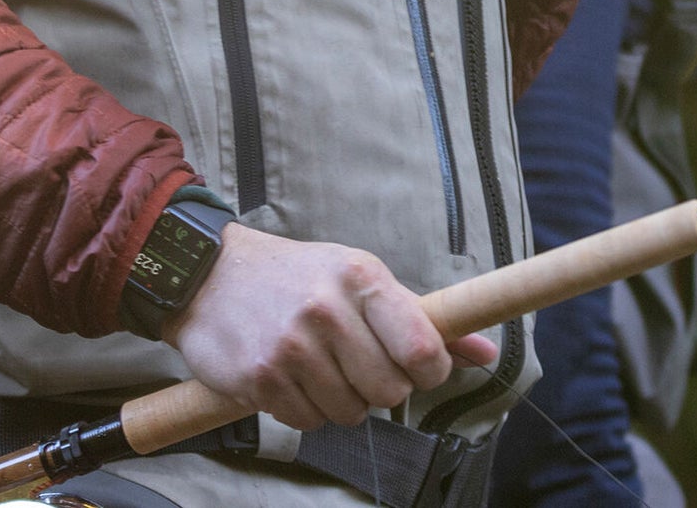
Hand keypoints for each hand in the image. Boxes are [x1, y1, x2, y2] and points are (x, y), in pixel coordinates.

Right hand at [164, 224, 495, 430]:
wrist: (209, 274)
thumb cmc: (298, 276)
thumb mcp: (360, 279)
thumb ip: (422, 319)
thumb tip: (487, 353)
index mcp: (360, 277)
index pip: (423, 347)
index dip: (429, 370)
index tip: (416, 366)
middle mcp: (327, 309)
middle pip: (390, 391)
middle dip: (379, 386)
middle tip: (354, 360)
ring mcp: (292, 346)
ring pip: (351, 414)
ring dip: (340, 400)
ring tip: (318, 364)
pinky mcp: (260, 379)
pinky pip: (307, 423)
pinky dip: (303, 408)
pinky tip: (288, 375)